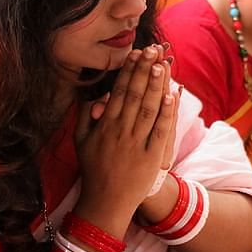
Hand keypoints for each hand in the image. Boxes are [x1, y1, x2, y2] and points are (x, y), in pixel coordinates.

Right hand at [73, 45, 177, 237]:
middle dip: (144, 70)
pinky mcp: (150, 157)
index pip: (119, 91)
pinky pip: (159, 131)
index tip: (135, 53)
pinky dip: (166, 113)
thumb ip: (84, 116)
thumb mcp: (80, 141)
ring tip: (162, 64)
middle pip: (135, 94)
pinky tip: (171, 95)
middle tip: (152, 49)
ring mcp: (136, 144)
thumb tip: (93, 94)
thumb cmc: (93, 169)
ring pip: (148, 109)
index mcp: (104, 125)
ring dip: (156, 85)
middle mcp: (120, 131)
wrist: (105, 202)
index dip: (128, 70)